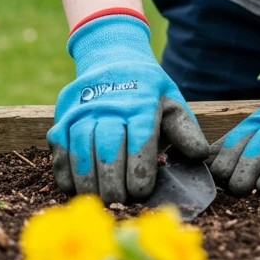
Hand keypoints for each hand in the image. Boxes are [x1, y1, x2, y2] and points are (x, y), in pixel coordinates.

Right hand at [47, 14, 208, 203]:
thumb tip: (200, 155)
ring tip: (101, 201)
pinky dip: (66, 174)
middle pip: (107, 149)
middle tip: (120, 203)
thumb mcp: (171, 101)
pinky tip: (77, 188)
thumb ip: (185, 129)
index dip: (139, 171)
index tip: (142, 192)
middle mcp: (108, 103)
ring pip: (80, 151)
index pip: (139, 140)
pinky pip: (59, 150)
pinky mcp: (62, 117)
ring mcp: (81, 109)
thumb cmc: (147, 90)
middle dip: (113, 183)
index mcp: (140, 101)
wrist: (112, 57)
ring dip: (89, 182)